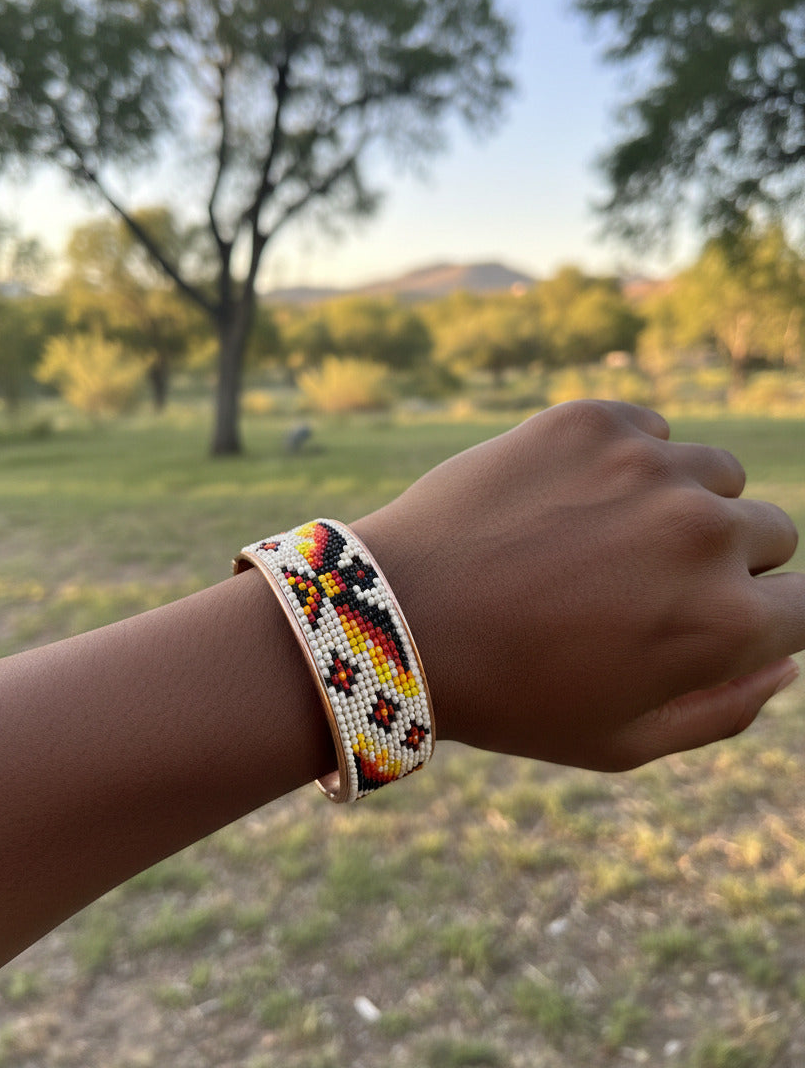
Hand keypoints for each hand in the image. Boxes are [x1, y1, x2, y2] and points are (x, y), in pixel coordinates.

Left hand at [354, 401, 804, 770]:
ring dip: (683, 503)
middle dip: (725, 562)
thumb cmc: (512, 694)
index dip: (762, 615)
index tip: (712, 617)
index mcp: (727, 622)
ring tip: (604, 539)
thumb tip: (785, 662)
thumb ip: (727, 709)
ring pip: (716, 475)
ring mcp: (649, 465)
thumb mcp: (624, 741)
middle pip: (769, 533)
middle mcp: (704, 532)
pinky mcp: (593, 420)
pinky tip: (571, 498)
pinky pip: (654, 429)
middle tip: (641, 585)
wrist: (396, 616)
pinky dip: (629, 460)